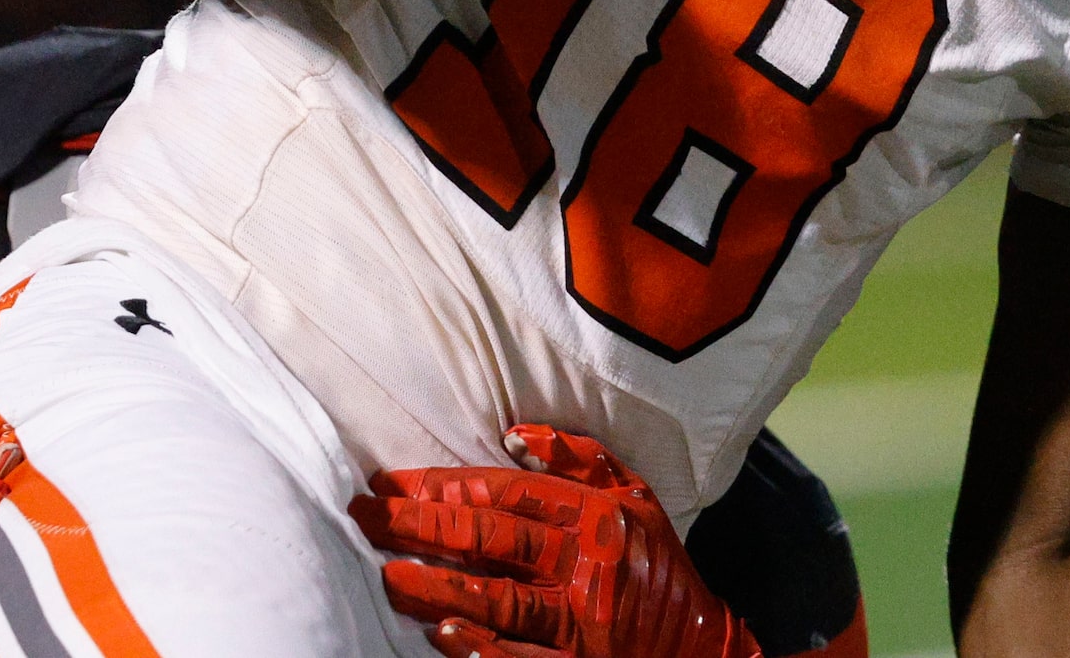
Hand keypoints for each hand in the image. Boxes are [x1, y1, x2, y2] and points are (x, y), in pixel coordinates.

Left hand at [350, 424, 760, 657]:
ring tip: (389, 576)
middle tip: (366, 516)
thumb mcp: (635, 495)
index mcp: (592, 517)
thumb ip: (580, 459)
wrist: (703, 651)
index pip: (506, 494)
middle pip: (492, 541)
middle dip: (423, 527)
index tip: (391, 482)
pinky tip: (443, 637)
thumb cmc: (658, 566)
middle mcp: (583, 566)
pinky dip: (482, 651)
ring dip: (439, 589)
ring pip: (499, 602)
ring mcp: (579, 626)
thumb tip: (516, 433)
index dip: (445, 487)